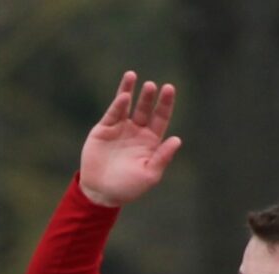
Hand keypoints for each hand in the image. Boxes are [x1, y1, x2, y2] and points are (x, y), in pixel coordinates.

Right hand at [78, 72, 181, 207]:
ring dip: (131, 91)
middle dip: (149, 96)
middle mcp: (137, 132)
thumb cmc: (128, 187)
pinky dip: (118, 104)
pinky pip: (113, 113)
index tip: (169, 88)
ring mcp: (120, 128)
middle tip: (152, 85)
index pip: (160, 117)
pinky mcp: (104, 129)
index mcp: (151, 141)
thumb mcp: (149, 174)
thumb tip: (177, 139)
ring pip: (127, 105)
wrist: (101, 192)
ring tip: (133, 75)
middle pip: (145, 109)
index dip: (165, 103)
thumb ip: (162, 157)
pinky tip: (124, 96)